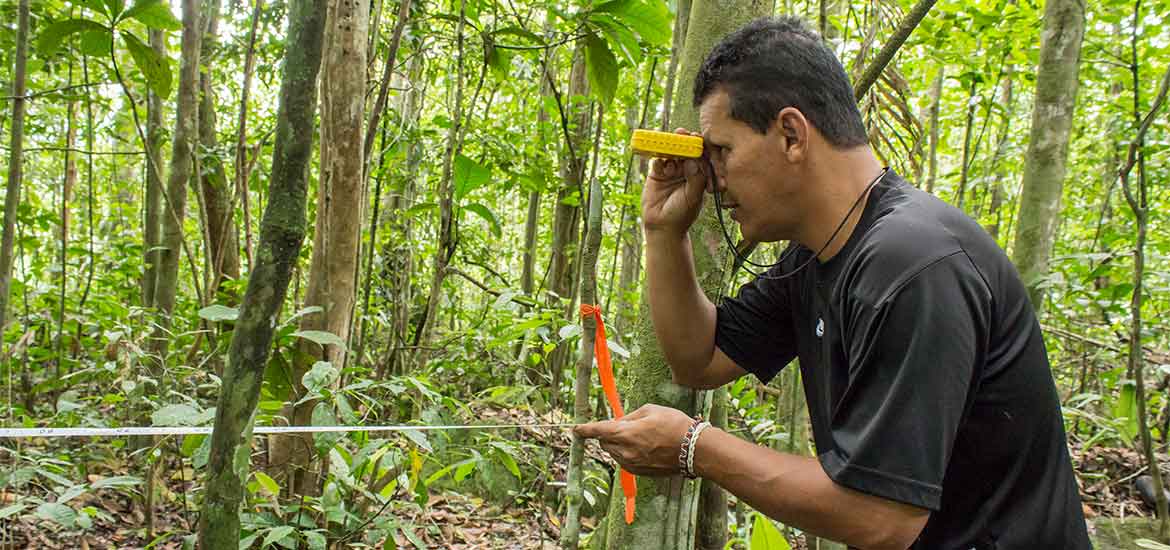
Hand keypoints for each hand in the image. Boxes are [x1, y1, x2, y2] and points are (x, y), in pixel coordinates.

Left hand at [573, 404, 694, 476]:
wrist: (694, 449)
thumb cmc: (674, 425)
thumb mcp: (650, 410)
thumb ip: (629, 416)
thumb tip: (618, 422)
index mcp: (625, 434)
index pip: (598, 431)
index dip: (584, 430)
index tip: (575, 429)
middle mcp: (625, 452)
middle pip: (605, 443)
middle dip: (608, 435)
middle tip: (626, 427)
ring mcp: (632, 465)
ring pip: (615, 453)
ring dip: (619, 445)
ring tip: (642, 437)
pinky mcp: (639, 473)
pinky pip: (626, 462)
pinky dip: (628, 454)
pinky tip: (646, 448)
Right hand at [641, 129, 709, 235]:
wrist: (662, 227)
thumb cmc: (682, 214)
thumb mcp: (693, 197)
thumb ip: (695, 179)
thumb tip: (694, 160)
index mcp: (699, 175)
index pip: (700, 156)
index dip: (699, 146)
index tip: (698, 139)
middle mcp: (685, 170)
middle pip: (685, 150)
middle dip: (685, 141)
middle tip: (683, 133)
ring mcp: (671, 171)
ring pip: (671, 153)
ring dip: (671, 145)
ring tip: (671, 139)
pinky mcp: (657, 173)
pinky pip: (658, 161)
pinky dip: (659, 158)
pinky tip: (662, 161)